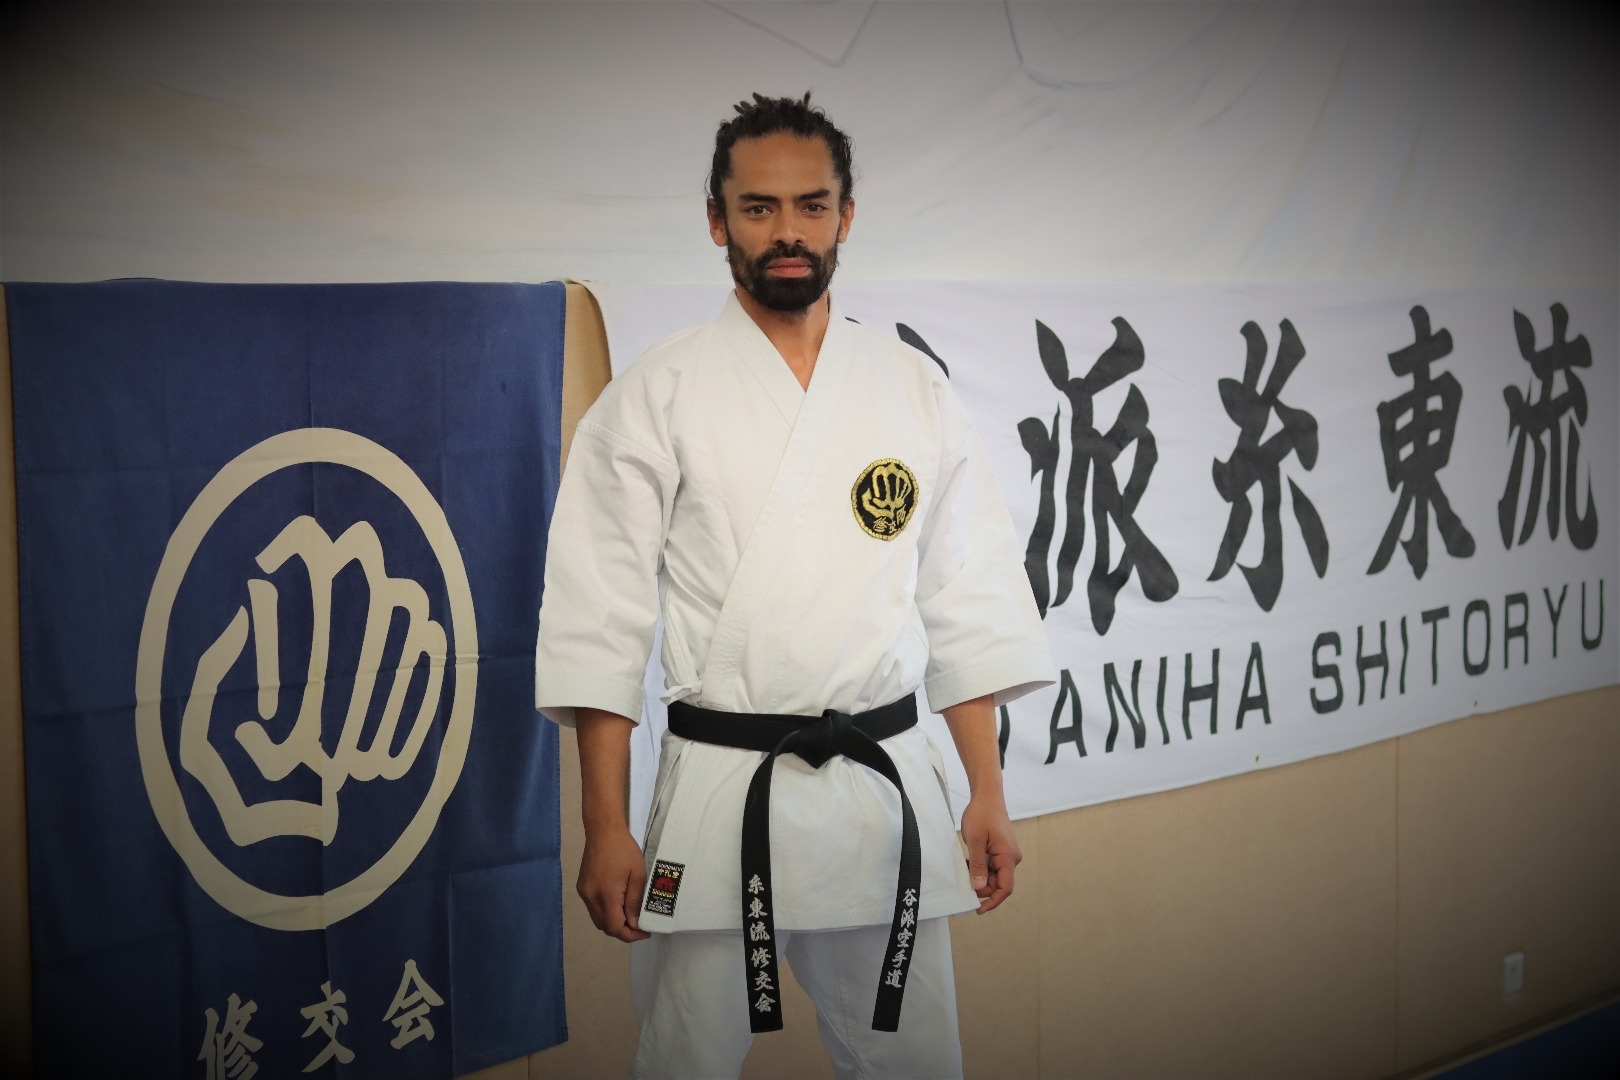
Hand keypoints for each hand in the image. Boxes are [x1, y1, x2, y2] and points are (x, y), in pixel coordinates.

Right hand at [577, 827, 650, 940]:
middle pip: (605, 927)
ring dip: (614, 923)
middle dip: (623, 931)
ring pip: (598, 920)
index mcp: (606, 895)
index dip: (630, 935)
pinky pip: (594, 909)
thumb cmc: (624, 850)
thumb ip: (635, 902)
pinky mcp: (582, 887)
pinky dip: (606, 913)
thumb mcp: (637, 875)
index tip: (644, 932)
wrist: (603, 830)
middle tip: (640, 926)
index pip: (615, 927)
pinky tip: (618, 904)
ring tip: (630, 917)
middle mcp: (591, 897)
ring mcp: (584, 893)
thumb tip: (634, 924)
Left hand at [959, 796, 1020, 913]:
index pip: (1005, 888)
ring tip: (964, 870)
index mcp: (1008, 857)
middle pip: (998, 884)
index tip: (978, 909)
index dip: (992, 901)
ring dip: (979, 877)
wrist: (987, 796)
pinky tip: (967, 863)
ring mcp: (1006, 854)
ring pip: (993, 875)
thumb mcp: (975, 840)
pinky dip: (980, 868)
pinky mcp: (1000, 850)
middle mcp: (1011, 858)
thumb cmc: (982, 814)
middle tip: (963, 883)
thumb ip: (978, 865)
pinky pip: (991, 866)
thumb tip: (979, 886)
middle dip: (981, 887)